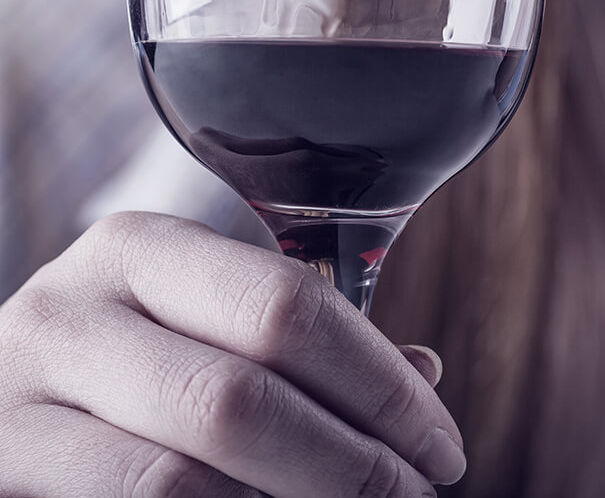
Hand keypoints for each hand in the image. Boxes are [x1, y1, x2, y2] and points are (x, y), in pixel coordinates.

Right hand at [0, 211, 464, 496]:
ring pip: (179, 478)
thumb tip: (423, 376)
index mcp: (142, 251)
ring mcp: (12, 401)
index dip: (381, 388)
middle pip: (241, 396)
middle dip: (352, 462)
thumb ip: (298, 350)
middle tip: (412, 497)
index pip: (289, 307)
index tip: (441, 448)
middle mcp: (67, 312)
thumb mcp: (200, 332)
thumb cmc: (122, 375)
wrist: (2, 417)